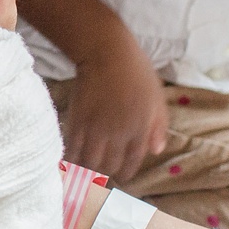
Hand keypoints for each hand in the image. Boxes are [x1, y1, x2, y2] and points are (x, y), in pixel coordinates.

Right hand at [63, 34, 168, 180]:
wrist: (107, 52)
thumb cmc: (135, 70)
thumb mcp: (157, 97)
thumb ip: (159, 126)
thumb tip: (157, 151)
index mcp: (141, 129)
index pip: (133, 161)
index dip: (127, 172)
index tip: (123, 176)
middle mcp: (120, 134)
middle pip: (110, 165)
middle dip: (107, 172)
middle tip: (102, 173)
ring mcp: (97, 130)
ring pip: (91, 162)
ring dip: (89, 169)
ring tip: (85, 170)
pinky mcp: (78, 122)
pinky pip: (73, 150)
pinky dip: (71, 159)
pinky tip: (70, 161)